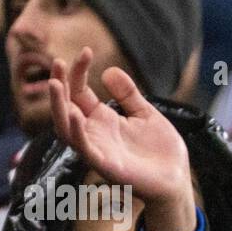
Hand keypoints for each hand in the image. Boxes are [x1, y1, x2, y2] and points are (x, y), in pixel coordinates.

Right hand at [47, 47, 196, 230]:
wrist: (176, 180)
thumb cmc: (160, 150)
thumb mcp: (146, 114)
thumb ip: (128, 94)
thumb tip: (109, 71)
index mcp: (102, 120)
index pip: (80, 92)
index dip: (79, 72)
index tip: (86, 51)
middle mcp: (94, 134)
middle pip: (65, 108)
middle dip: (58, 85)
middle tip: (57, 62)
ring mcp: (98, 150)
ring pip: (66, 128)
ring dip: (58, 107)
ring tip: (55, 84)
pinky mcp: (106, 166)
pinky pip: (85, 149)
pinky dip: (78, 132)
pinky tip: (75, 114)